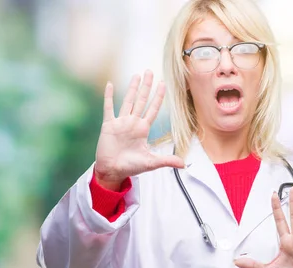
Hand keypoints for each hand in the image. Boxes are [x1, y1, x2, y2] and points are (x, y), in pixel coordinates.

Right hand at [94, 70, 183, 189]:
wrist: (113, 171)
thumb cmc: (131, 167)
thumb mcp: (151, 163)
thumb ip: (167, 161)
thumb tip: (184, 165)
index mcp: (143, 129)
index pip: (153, 109)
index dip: (158, 97)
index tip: (163, 84)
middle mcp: (133, 123)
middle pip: (141, 100)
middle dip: (146, 86)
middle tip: (150, 71)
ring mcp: (121, 122)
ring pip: (128, 101)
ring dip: (132, 88)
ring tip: (137, 75)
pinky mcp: (109, 125)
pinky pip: (108, 108)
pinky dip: (109, 96)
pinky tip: (110, 84)